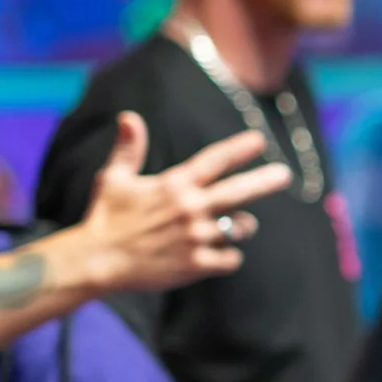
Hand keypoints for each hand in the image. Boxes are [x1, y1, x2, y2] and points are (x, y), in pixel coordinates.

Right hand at [71, 113, 293, 292]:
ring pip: (240, 227)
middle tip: (284, 175)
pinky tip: (218, 255)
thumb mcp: (112, 179)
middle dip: (265, 181)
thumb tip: (129, 117)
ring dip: (242, 226)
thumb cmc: (105, 218)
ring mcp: (196, 237)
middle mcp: (190, 208)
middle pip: (240, 191)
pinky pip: (231, 258)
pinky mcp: (197, 264)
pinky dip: (229, 256)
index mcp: (174, 185)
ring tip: (236, 225)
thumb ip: (128, 150)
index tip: (259, 141)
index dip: (239, 149)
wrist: (96, 261)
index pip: (214, 161)